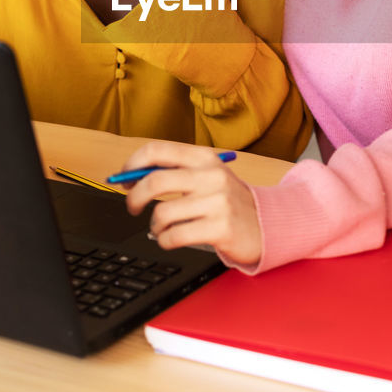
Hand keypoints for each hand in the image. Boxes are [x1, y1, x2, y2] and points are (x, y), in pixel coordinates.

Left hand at [121, 142, 261, 266]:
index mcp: (205, 158)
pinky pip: (174, 236)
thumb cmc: (229, 202)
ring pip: (162, 214)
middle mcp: (211, 176)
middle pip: (154, 181)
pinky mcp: (220, 228)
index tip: (123, 178)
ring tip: (162, 228)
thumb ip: (174, 172)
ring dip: (154, 226)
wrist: (268, 224)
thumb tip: (131, 177)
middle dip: (134, 198)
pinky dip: (165, 241)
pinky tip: (172, 238)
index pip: (157, 150)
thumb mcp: (207, 177)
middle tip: (132, 207)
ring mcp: (217, 202)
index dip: (132, 164)